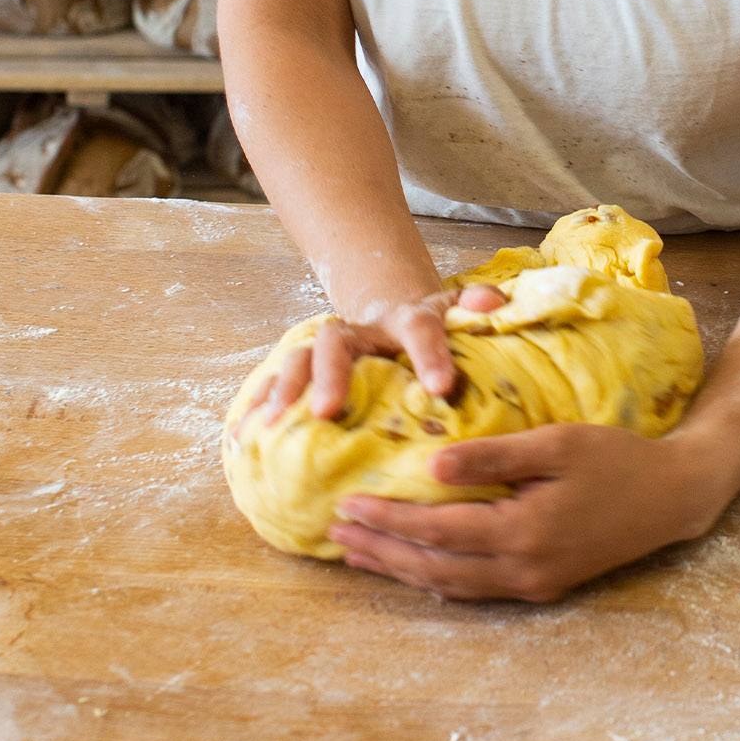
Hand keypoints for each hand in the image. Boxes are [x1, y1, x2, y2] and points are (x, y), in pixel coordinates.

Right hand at [233, 282, 505, 428]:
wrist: (389, 314)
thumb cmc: (429, 330)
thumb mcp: (456, 316)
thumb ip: (475, 310)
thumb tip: (496, 303)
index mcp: (405, 320)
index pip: (419, 328)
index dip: (428, 356)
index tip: (441, 388)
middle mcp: (359, 332)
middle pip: (337, 342)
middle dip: (331, 375)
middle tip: (327, 410)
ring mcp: (327, 349)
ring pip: (298, 359)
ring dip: (284, 389)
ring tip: (273, 426)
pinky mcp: (305, 370)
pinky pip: (275, 384)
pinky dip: (258, 407)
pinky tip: (243, 436)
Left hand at [328, 423, 715, 602]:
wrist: (672, 496)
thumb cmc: (616, 458)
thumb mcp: (556, 444)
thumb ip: (494, 456)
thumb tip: (432, 469)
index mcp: (523, 532)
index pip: (436, 531)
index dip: (387, 520)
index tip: (347, 503)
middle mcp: (523, 570)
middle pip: (433, 568)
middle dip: (380, 551)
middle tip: (334, 533)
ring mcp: (534, 585)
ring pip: (450, 586)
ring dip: (400, 570)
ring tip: (358, 553)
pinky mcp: (543, 586)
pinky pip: (475, 590)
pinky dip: (436, 580)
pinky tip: (415, 569)